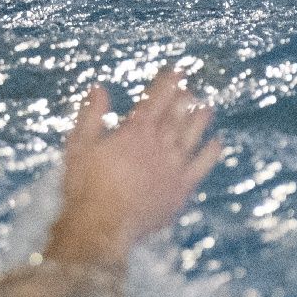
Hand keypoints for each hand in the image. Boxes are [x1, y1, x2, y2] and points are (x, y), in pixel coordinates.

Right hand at [43, 70, 222, 272]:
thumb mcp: (80, 145)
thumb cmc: (86, 186)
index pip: (153, 102)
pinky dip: (210, 154)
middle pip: (174, 117)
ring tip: (207, 107)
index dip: (166, 85)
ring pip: (190, 138)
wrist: (102, 225)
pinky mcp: (180, 190)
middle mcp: (157, 146)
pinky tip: (217, 143)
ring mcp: (171, 168)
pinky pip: (200, 168)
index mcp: (133, 133)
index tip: (178, 72)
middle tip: (193, 87)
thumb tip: (99, 88)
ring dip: (200, 121)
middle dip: (184, 100)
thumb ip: (91, 115)